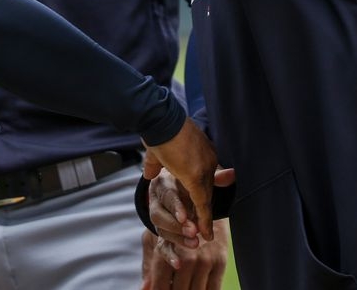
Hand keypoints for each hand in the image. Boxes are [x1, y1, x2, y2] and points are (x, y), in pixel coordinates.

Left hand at [141, 220, 229, 289]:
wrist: (200, 206)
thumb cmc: (172, 227)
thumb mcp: (155, 241)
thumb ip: (149, 267)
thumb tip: (144, 289)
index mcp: (165, 251)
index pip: (160, 283)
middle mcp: (186, 257)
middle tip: (173, 289)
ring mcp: (204, 260)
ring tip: (186, 289)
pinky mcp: (220, 262)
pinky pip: (214, 289)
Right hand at [142, 118, 219, 239]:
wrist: (159, 119)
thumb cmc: (157, 130)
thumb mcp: (158, 151)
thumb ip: (155, 165)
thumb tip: (148, 175)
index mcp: (202, 153)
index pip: (204, 179)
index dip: (201, 195)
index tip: (200, 209)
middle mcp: (208, 161)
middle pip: (208, 190)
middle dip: (205, 210)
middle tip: (204, 230)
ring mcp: (204, 168)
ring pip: (206, 199)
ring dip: (204, 219)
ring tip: (204, 236)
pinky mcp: (196, 177)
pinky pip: (202, 203)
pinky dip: (204, 219)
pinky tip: (205, 232)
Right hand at [149, 168, 235, 251]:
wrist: (175, 189)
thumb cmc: (189, 182)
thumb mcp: (199, 177)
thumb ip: (214, 177)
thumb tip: (230, 174)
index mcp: (164, 184)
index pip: (167, 196)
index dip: (175, 207)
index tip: (185, 216)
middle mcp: (156, 202)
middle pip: (158, 215)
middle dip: (176, 225)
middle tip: (193, 231)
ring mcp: (158, 219)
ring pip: (160, 230)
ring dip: (177, 238)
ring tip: (194, 243)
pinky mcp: (161, 234)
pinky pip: (161, 245)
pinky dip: (169, 256)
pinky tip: (178, 263)